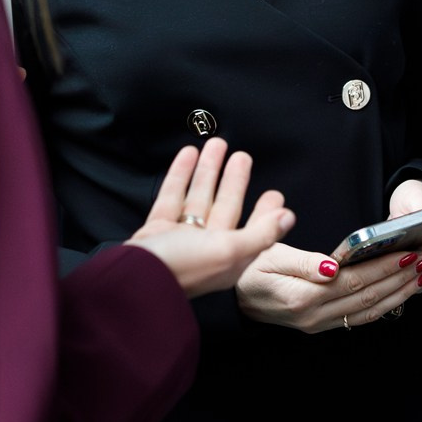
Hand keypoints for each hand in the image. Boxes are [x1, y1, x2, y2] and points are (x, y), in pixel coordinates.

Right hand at [126, 138, 294, 298]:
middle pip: (225, 208)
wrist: (132, 278)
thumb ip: (260, 234)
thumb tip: (288, 217)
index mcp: (228, 259)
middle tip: (243, 156)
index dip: (265, 213)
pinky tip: (188, 154)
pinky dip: (181, 175)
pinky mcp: (158, 229)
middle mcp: (206, 249)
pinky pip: (172, 196)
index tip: (275, 194)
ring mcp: (180, 238)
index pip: (253, 231)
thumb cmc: (183, 268)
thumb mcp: (229, 251)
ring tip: (217, 144)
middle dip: (234, 181)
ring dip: (208, 170)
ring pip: (198, 198)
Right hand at [235, 242, 421, 333]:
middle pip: (368, 296)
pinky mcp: (321, 325)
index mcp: (302, 296)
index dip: (384, 266)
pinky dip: (386, 305)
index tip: (409, 251)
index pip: (355, 281)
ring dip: (400, 293)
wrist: (230, 299)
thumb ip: (300, 261)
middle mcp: (314, 316)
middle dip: (401, 277)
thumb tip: (332, 267)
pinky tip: (401, 292)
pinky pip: (360, 317)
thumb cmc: (246, 269)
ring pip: (369, 310)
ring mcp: (318, 324)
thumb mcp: (265, 256)